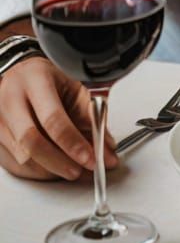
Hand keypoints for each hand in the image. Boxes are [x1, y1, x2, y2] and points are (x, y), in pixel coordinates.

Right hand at [0, 56, 116, 180]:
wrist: (21, 72)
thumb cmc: (49, 77)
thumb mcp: (74, 85)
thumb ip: (90, 114)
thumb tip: (106, 146)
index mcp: (35, 80)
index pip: (53, 119)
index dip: (72, 143)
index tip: (90, 157)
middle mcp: (11, 100)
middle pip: (32, 142)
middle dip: (60, 162)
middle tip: (82, 170)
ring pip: (23, 156)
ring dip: (51, 168)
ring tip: (75, 168)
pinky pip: (15, 161)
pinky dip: (39, 168)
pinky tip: (56, 166)